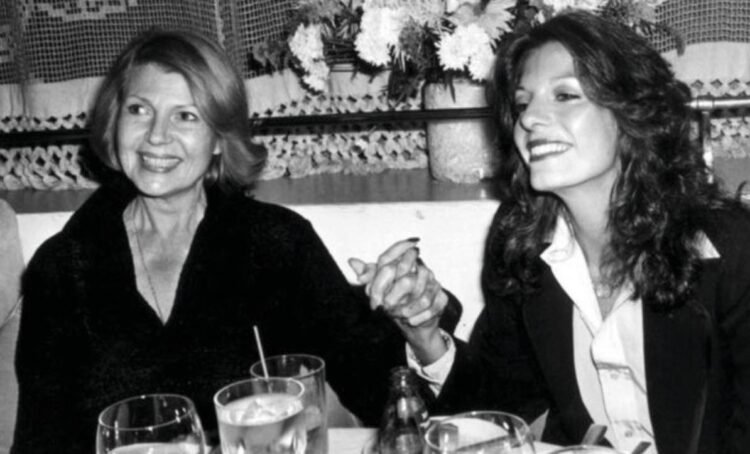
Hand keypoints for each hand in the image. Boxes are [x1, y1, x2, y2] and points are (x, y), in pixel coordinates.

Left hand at [349, 239, 448, 363]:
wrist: (412, 320)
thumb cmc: (394, 299)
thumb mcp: (378, 287)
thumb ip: (367, 274)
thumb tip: (351, 261)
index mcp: (403, 262)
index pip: (390, 261)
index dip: (379, 282)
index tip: (374, 301)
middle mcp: (420, 269)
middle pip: (407, 281)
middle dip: (394, 298)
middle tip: (386, 309)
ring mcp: (433, 283)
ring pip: (422, 297)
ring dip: (408, 310)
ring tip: (400, 315)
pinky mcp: (442, 298)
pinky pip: (433, 307)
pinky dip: (420, 317)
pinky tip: (411, 320)